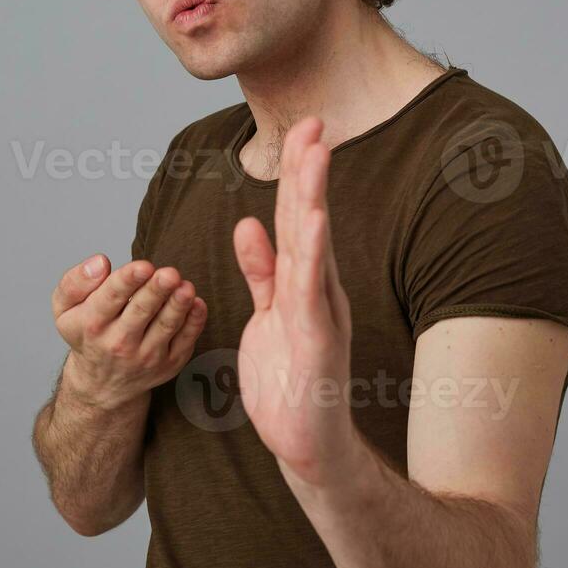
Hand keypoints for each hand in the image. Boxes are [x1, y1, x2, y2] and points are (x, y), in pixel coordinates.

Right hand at [52, 255, 207, 409]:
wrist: (101, 384)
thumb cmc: (86, 333)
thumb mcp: (65, 308)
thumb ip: (75, 281)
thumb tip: (100, 262)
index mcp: (92, 323)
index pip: (110, 299)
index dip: (127, 281)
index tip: (143, 266)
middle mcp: (119, 343)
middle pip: (140, 312)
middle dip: (156, 291)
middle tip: (169, 274)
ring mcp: (146, 356)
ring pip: (166, 327)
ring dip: (178, 306)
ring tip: (185, 287)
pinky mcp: (170, 364)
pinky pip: (185, 341)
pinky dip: (194, 322)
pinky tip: (197, 303)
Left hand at [232, 117, 354, 485]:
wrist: (307, 445)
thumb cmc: (290, 384)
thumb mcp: (267, 317)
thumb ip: (260, 272)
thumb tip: (246, 225)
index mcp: (304, 283)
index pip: (296, 220)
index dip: (295, 175)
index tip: (299, 131)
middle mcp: (318, 290)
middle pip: (309, 220)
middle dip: (309, 171)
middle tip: (313, 123)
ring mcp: (321, 313)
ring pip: (315, 245)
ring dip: (314, 197)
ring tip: (315, 155)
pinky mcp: (318, 340)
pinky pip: (311, 289)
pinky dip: (312, 252)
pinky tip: (313, 219)